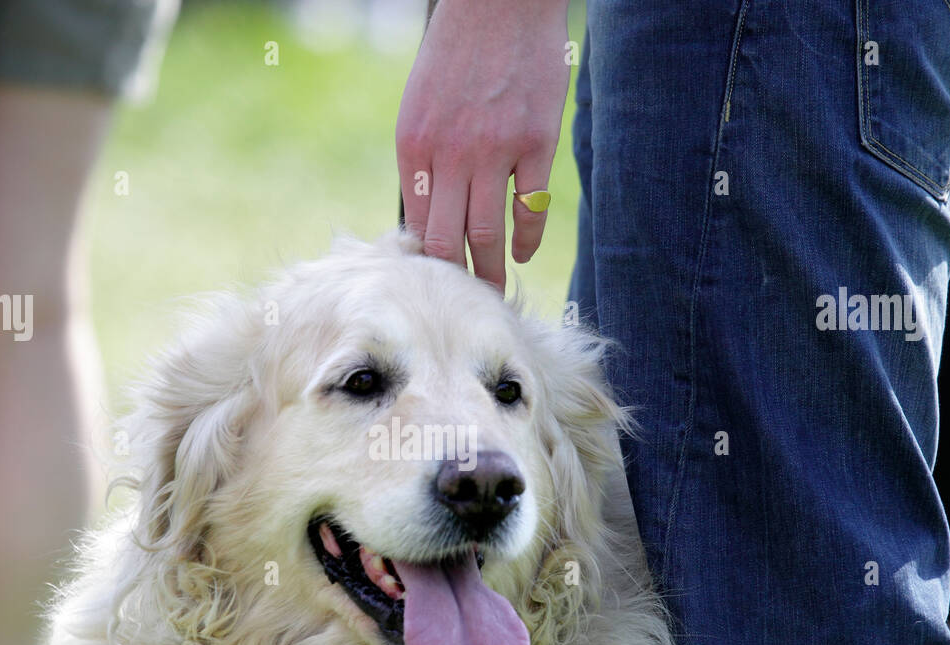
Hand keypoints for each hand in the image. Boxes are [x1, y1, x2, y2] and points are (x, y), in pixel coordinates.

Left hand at [396, 0, 571, 292]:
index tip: (433, 289)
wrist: (497, 3)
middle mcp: (449, 155)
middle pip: (446, 243)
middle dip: (454, 283)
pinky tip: (522, 252)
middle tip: (462, 308)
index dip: (425, 265)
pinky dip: (526, 240)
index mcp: (413, 149)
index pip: (415, 227)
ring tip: (493, 295)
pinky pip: (530, 209)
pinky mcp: (535, 144)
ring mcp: (494, 152)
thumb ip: (422, 163)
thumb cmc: (455, 57)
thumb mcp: (419, 109)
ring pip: (488, 236)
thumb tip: (427, 220)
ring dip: (490, 273)